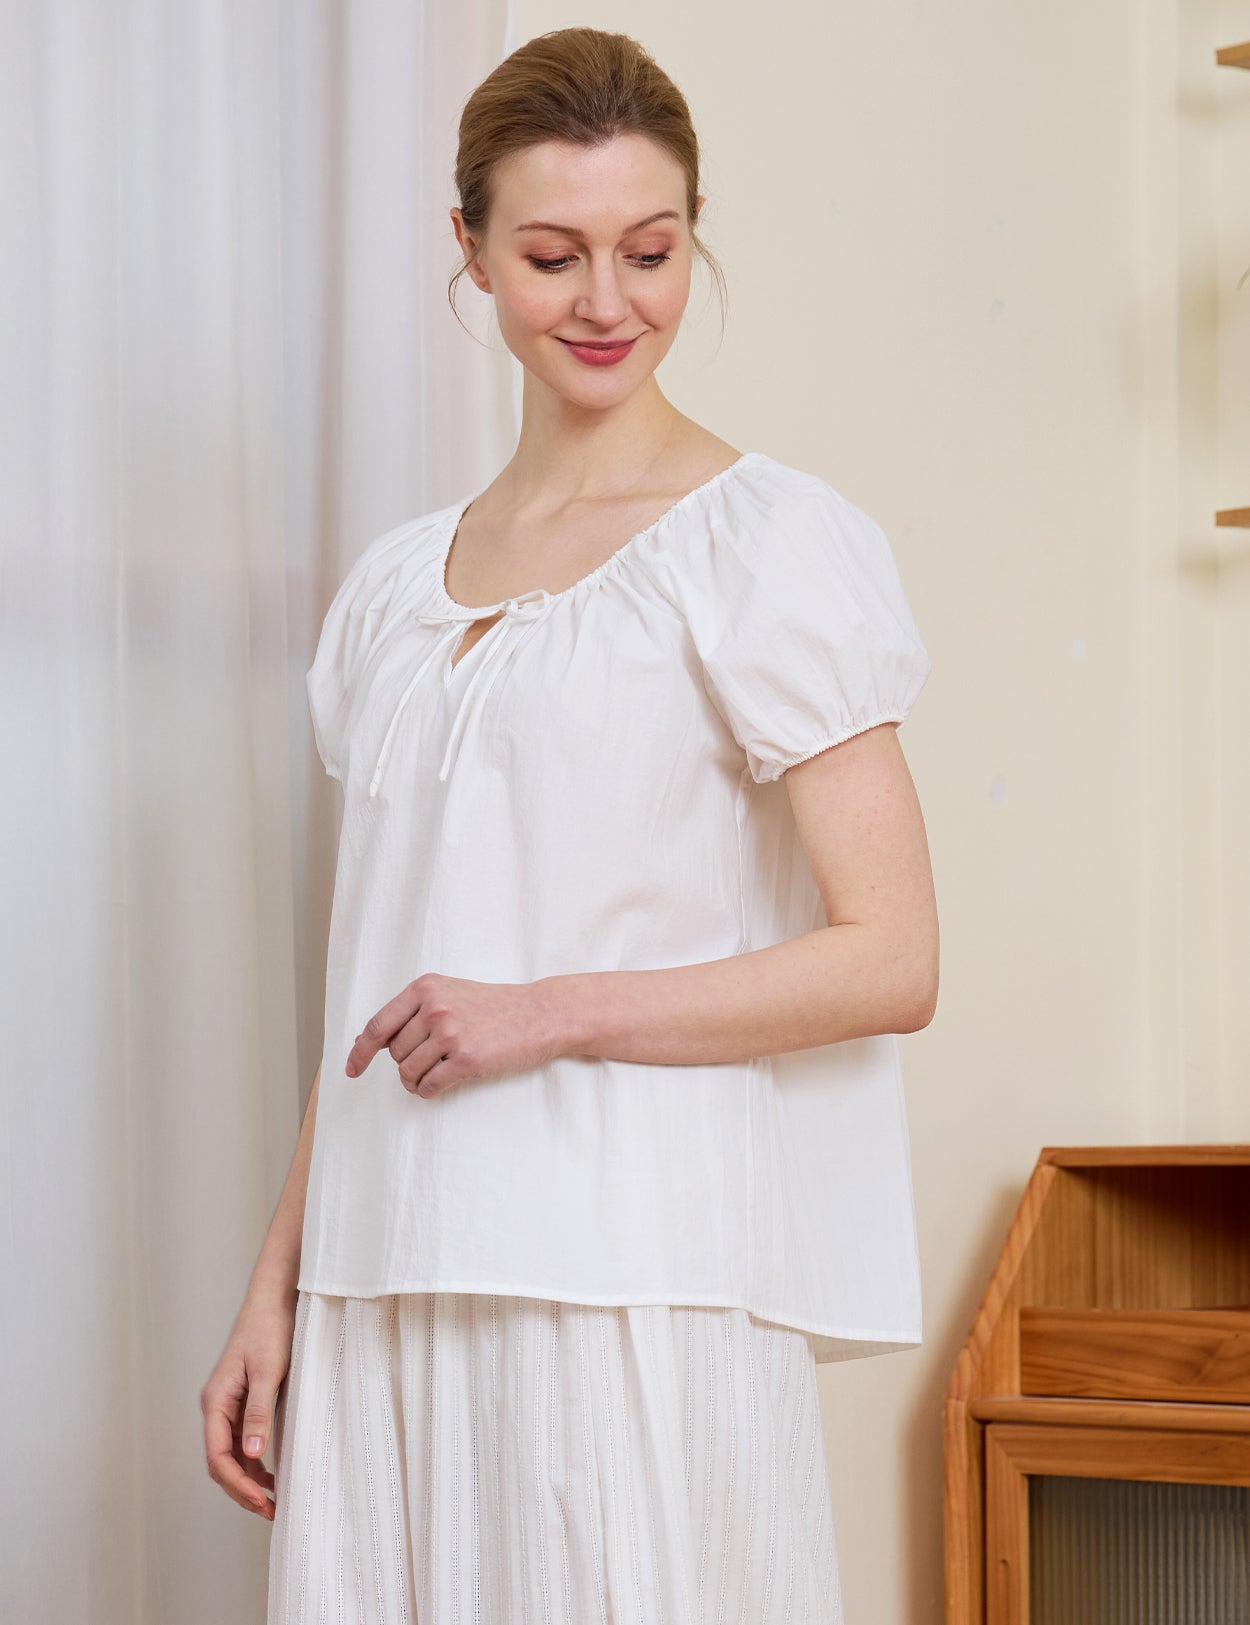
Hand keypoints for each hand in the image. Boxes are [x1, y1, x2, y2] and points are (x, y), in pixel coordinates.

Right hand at [201, 1287, 296, 1520]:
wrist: (274, 1299)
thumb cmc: (270, 1329)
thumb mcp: (267, 1370)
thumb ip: (258, 1411)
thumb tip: (254, 1454)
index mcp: (216, 1401)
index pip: (218, 1457)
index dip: (238, 1485)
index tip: (261, 1502)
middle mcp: (216, 1407)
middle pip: (221, 1462)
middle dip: (242, 1490)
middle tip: (270, 1511)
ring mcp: (227, 1405)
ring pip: (231, 1455)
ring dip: (248, 1480)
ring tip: (273, 1501)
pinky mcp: (242, 1401)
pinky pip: (241, 1441)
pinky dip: (253, 1462)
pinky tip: (271, 1474)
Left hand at [345, 971, 565, 1098]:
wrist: (539, 1014)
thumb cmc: (494, 1006)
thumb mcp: (449, 994)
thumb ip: (411, 1012)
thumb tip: (365, 1041)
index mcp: (426, 988)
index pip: (378, 1025)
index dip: (360, 1052)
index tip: (352, 1069)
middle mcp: (435, 1008)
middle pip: (395, 1054)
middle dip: (407, 1062)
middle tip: (433, 1058)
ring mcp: (451, 1034)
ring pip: (408, 1072)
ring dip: (417, 1080)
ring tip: (437, 1072)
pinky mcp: (467, 1060)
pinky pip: (429, 1086)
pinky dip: (429, 1091)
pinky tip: (443, 1083)